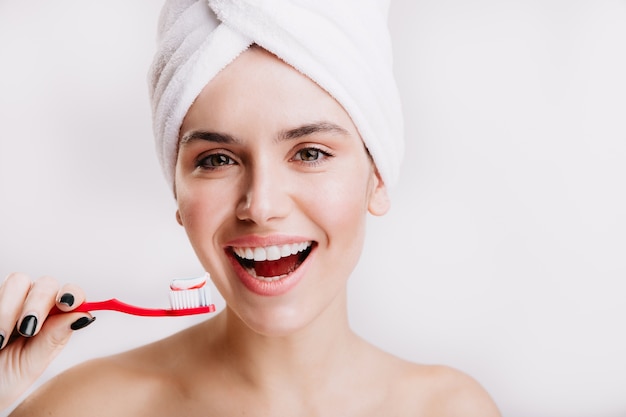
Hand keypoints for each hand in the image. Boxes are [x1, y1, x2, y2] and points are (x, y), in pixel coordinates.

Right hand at [0, 273, 94, 409]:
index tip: (66, 304)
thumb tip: (83, 316)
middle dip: (38, 304)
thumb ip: (54, 338)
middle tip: (27, 329)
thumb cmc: (5, 378)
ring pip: (18, 281)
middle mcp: (35, 305)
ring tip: (0, 339)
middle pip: (47, 284)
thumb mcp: (31, 364)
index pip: (72, 296)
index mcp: (54, 320)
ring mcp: (11, 300)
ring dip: (9, 309)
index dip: (73, 294)